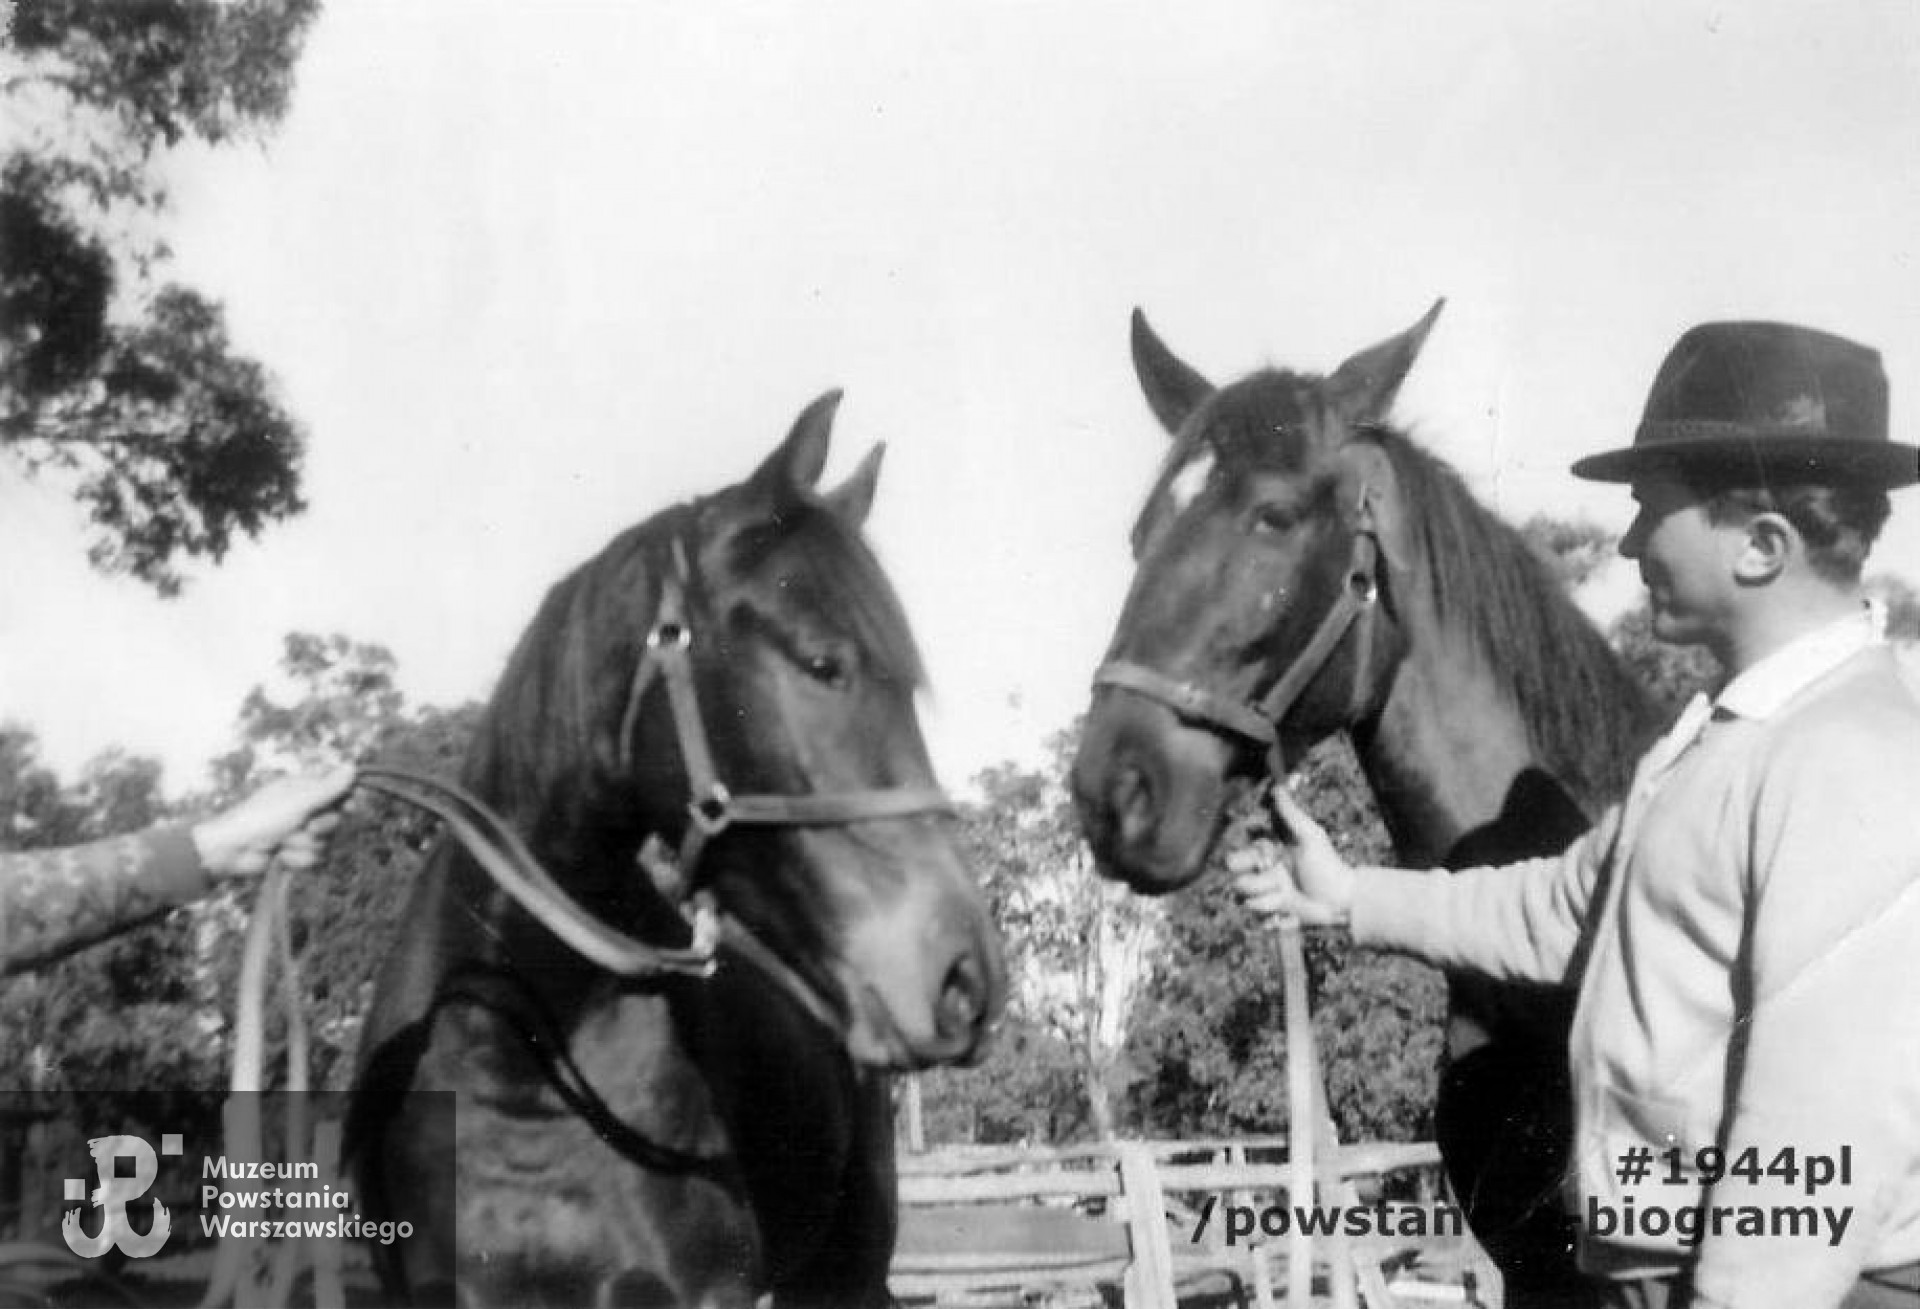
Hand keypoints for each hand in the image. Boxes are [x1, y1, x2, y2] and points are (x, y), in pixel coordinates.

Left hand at [191, 766, 358, 879]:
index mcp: (302, 789)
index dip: (345, 799)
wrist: (231, 852)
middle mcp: (303, 809)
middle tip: (308, 826)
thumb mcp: (298, 801)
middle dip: (322, 827)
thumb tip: (352, 766)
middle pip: (336, 819)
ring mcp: (299, 832)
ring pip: (326, 842)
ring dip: (305, 846)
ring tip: (284, 842)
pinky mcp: (295, 854)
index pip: (337, 790)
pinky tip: (281, 856)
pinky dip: (298, 859)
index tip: (349, 806)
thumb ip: (328, 788)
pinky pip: (314, 859)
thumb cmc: (260, 819)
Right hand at [1227, 786, 1355, 927]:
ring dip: (1262, 894)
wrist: (1341, 903)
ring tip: (1282, 895)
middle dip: (1247, 870)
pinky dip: (1268, 913)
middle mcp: (1264, 867)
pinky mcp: (1268, 911)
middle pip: (1234, 865)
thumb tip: (1277, 786)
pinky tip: (1285, 911)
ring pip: (1241, 891)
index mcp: (1272, 847)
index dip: (1250, 845)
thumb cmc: (1328, 866)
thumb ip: (1291, 814)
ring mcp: (1265, 890)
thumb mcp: (1310, 837)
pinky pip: (1252, 912)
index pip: (1246, 839)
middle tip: (1270, 874)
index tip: (1267, 848)